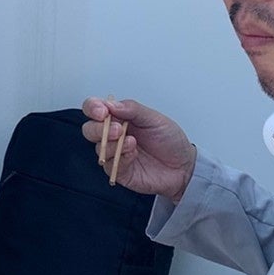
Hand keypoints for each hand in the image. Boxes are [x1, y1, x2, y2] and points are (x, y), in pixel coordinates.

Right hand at [81, 96, 196, 202]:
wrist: (184, 166)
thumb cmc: (170, 141)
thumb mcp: (155, 119)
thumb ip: (132, 109)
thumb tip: (111, 103)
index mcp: (120, 118)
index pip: (95, 109)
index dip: (92, 108)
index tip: (102, 111)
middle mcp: (114, 135)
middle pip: (89, 129)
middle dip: (99, 129)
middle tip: (118, 129)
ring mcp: (115, 153)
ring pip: (99, 148)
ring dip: (113, 144)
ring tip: (132, 142)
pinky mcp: (119, 170)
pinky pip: (110, 164)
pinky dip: (121, 158)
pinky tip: (134, 155)